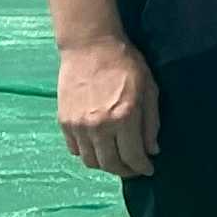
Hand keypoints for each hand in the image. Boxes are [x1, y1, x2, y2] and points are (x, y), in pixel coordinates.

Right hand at [56, 37, 157, 176]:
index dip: (142, 168)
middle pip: (110, 164)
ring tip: (117, 158)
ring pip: (90, 161)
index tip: (148, 170)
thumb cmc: (125, 63)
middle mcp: (99, 125)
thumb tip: (152, 151)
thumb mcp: (149, 89)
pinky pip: (75, 149)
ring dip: (105, 165)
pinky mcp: (64, 121)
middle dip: (125, 171)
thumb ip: (151, 123)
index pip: (132, 157)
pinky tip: (99, 147)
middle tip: (134, 168)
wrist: (90, 46)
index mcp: (124, 117)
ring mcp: (78, 125)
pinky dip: (88, 153)